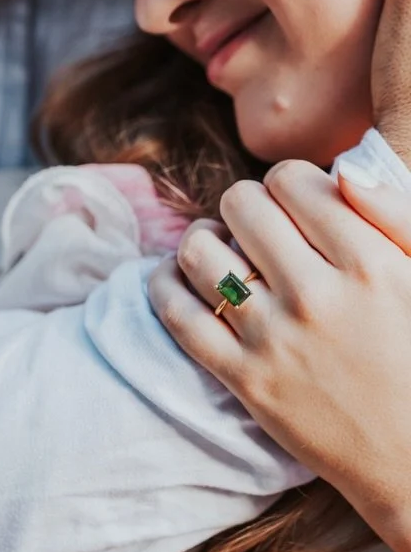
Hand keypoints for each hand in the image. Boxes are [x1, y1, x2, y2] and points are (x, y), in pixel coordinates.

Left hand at [149, 160, 410, 551]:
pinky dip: (165, 285)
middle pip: (241, 207)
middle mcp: (316, 295)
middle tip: (254, 224)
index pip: (294, 182)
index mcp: (371, 263)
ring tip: (215, 247)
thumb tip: (343, 171)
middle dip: (244, 205)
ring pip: (200, 252)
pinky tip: (173, 277)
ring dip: (201, 238)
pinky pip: (179, 316)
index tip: (293, 201)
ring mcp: (274, 339)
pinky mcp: (245, 380)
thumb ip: (396, 216)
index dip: (287, 182)